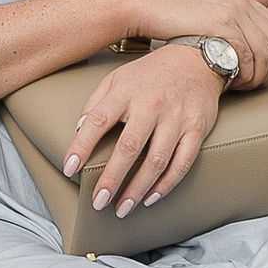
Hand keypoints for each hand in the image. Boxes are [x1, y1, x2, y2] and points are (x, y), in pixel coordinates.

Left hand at [62, 41, 225, 216]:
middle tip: (99, 201)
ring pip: (157, 160)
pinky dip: (166, 184)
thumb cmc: (151, 73)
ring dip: (138, 188)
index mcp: (126, 91)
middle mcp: (151, 105)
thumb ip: (97, 101)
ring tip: (123, 208)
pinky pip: (182, 162)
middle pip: (129, 147)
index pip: (98, 120)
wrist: (197, 59)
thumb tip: (78, 128)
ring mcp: (176, 118)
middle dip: (112, 178)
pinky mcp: (197, 129)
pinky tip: (151, 198)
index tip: (70, 168)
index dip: (82, 145)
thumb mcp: (118, 77)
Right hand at [129, 0, 267, 87]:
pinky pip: (247, 56)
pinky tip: (230, 81)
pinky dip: (244, 74)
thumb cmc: (171, 7)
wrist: (144, 2)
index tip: (256, 73)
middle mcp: (242, 2)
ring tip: (240, 86)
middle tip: (251, 85)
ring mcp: (234, 12)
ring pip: (265, 54)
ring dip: (257, 76)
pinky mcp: (222, 25)